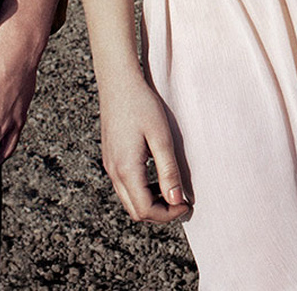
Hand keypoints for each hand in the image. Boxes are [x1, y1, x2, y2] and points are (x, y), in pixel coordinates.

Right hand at [99, 75, 189, 222]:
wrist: (118, 82)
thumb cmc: (142, 105)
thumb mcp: (161, 137)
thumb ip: (168, 171)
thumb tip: (176, 200)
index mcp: (126, 169)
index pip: (145, 210)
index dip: (168, 214)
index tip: (187, 204)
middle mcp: (114, 172)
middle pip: (135, 211)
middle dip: (160, 213)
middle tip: (182, 201)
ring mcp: (110, 166)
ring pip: (129, 200)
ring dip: (151, 202)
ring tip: (173, 190)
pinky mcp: (111, 158)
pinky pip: (125, 186)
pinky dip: (142, 191)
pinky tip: (158, 177)